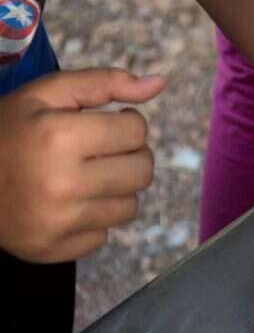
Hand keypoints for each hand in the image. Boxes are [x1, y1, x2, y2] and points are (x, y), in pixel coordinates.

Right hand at [0, 70, 164, 263]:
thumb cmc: (6, 131)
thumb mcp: (47, 93)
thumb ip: (105, 82)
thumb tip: (159, 83)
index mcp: (60, 138)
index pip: (137, 131)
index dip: (125, 123)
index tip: (103, 125)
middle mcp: (62, 184)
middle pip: (142, 171)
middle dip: (129, 156)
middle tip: (101, 152)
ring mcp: (58, 223)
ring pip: (130, 206)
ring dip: (115, 190)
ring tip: (83, 177)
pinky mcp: (53, 250)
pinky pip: (104, 235)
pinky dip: (92, 220)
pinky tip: (67, 205)